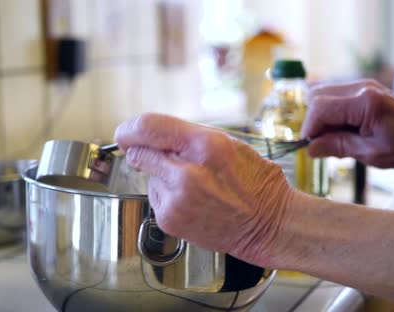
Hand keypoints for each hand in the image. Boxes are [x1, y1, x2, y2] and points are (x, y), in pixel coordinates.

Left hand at [115, 113, 294, 266]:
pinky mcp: (170, 219)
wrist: (267, 224)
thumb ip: (186, 137)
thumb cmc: (253, 182)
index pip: (148, 127)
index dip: (131, 129)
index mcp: (205, 146)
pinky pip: (155, 197)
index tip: (126, 133)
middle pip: (140, 153)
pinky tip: (193, 200)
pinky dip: (168, 196)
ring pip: (148, 176)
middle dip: (149, 153)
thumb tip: (145, 137)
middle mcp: (187, 173)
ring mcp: (176, 199)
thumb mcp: (229, 143)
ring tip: (196, 185)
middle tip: (171, 160)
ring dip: (162, 176)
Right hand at [302, 79, 393, 168]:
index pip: (320, 108)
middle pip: (317, 96)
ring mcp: (364, 85)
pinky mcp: (366, 89)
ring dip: (323, 117)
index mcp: (365, 103)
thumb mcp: (371, 154)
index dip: (309, 129)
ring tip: (335, 139)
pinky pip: (337, 96)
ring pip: (324, 94)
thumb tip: (310, 148)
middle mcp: (362, 87)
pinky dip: (332, 113)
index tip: (310, 147)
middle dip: (314, 122)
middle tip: (323, 144)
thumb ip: (338, 147)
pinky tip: (344, 131)